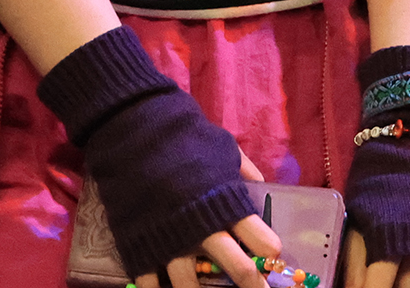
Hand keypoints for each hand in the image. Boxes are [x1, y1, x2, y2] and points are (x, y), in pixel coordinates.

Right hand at [134, 155, 278, 287]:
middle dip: (253, 283)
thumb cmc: (184, 141)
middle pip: (238, 269)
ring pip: (190, 286)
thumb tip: (260, 185)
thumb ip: (243, 169)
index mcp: (227, 205)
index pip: (260, 238)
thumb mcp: (222, 149)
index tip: (273, 257)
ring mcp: (170, 245)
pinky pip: (150, 285)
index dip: (269, 250)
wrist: (136, 136)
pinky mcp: (140, 251)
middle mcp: (203, 231)